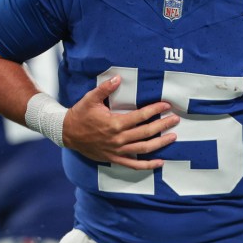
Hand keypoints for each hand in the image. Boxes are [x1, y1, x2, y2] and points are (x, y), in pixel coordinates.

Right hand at [62, 75, 178, 169]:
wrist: (67, 134)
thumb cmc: (80, 115)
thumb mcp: (90, 99)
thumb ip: (105, 88)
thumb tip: (118, 77)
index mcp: (114, 123)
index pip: (140, 116)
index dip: (155, 110)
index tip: (166, 106)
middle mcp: (118, 139)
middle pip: (146, 133)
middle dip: (163, 125)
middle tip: (176, 119)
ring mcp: (117, 151)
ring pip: (144, 149)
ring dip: (160, 143)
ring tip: (173, 136)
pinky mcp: (114, 159)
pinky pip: (134, 165)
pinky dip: (148, 165)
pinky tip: (160, 162)